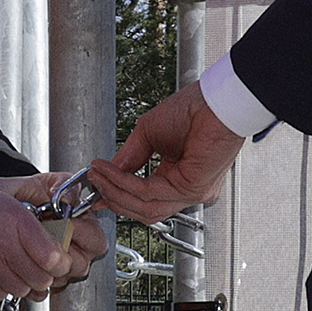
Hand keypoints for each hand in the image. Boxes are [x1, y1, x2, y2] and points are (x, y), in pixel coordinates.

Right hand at [0, 167, 84, 299]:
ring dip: (18, 283)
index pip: (55, 258)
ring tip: (8, 267)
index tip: (53, 260)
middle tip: (32, 267)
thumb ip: (35, 195)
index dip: (58, 263)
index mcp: (14, 218)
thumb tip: (63, 200)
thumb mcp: (1, 186)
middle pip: (40, 279)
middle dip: (40, 276)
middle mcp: (0, 242)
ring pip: (19, 290)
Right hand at [87, 80, 246, 222]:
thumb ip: (130, 156)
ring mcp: (191, 192)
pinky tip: (112, 172)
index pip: (147, 199)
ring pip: (145, 206)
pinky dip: (125, 183)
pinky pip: (149, 193)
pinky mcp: (191, 189)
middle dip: (114, 197)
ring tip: (99, 176)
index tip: (98, 190)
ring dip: (116, 191)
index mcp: (180, 177)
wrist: (216, 100)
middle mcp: (187, 189)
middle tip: (95, 183)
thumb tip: (110, 172)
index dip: (119, 197)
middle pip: (144, 210)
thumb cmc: (194, 109)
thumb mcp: (149, 133)